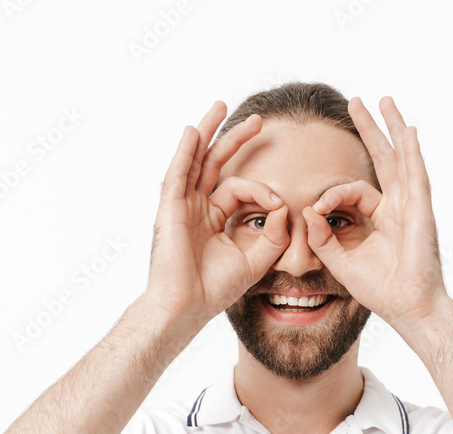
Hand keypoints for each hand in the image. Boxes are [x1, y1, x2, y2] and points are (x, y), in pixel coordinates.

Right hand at [143, 101, 289, 330]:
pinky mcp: (169, 209)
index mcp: (213, 218)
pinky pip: (178, 173)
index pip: (239, 189)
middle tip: (257, 119)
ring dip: (207, 132)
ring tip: (221, 106)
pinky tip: (193, 131)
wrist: (187, 307)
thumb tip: (283, 208)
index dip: (263, 192)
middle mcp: (195, 207)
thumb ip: (273, 235)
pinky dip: (185, 151)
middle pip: (214, 163)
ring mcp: (180, 206)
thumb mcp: (255, 260)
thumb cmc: (214, 290)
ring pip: (195, 160)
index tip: (279, 206)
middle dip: (235, 138)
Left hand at [302, 96, 448, 333]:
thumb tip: (310, 212)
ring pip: (400, 157)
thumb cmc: (380, 289)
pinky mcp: (420, 211)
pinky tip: (407, 130)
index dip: (331, 195)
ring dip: (391, 128)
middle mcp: (397, 205)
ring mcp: (411, 205)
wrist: (406, 307)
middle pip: (382, 158)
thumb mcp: (341, 261)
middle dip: (369, 129)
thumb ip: (322, 238)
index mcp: (380, 217)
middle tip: (356, 101)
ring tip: (383, 100)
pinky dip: (412, 152)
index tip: (316, 208)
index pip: (352, 190)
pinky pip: (416, 175)